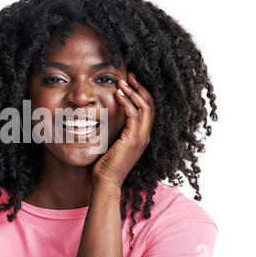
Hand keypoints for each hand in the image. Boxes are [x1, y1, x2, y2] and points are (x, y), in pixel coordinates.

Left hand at [92, 72, 154, 190]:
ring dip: (134, 92)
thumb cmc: (105, 164)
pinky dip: (128, 102)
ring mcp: (141, 138)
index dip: (141, 93)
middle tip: (130, 75)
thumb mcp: (113, 142)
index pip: (148, 109)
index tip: (131, 81)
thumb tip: (105, 114)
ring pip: (145, 108)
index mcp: (141, 135)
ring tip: (123, 81)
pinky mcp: (133, 140)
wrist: (106, 181)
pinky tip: (118, 94)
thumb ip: (115, 129)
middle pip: (150, 105)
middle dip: (140, 88)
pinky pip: (134, 116)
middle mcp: (145, 136)